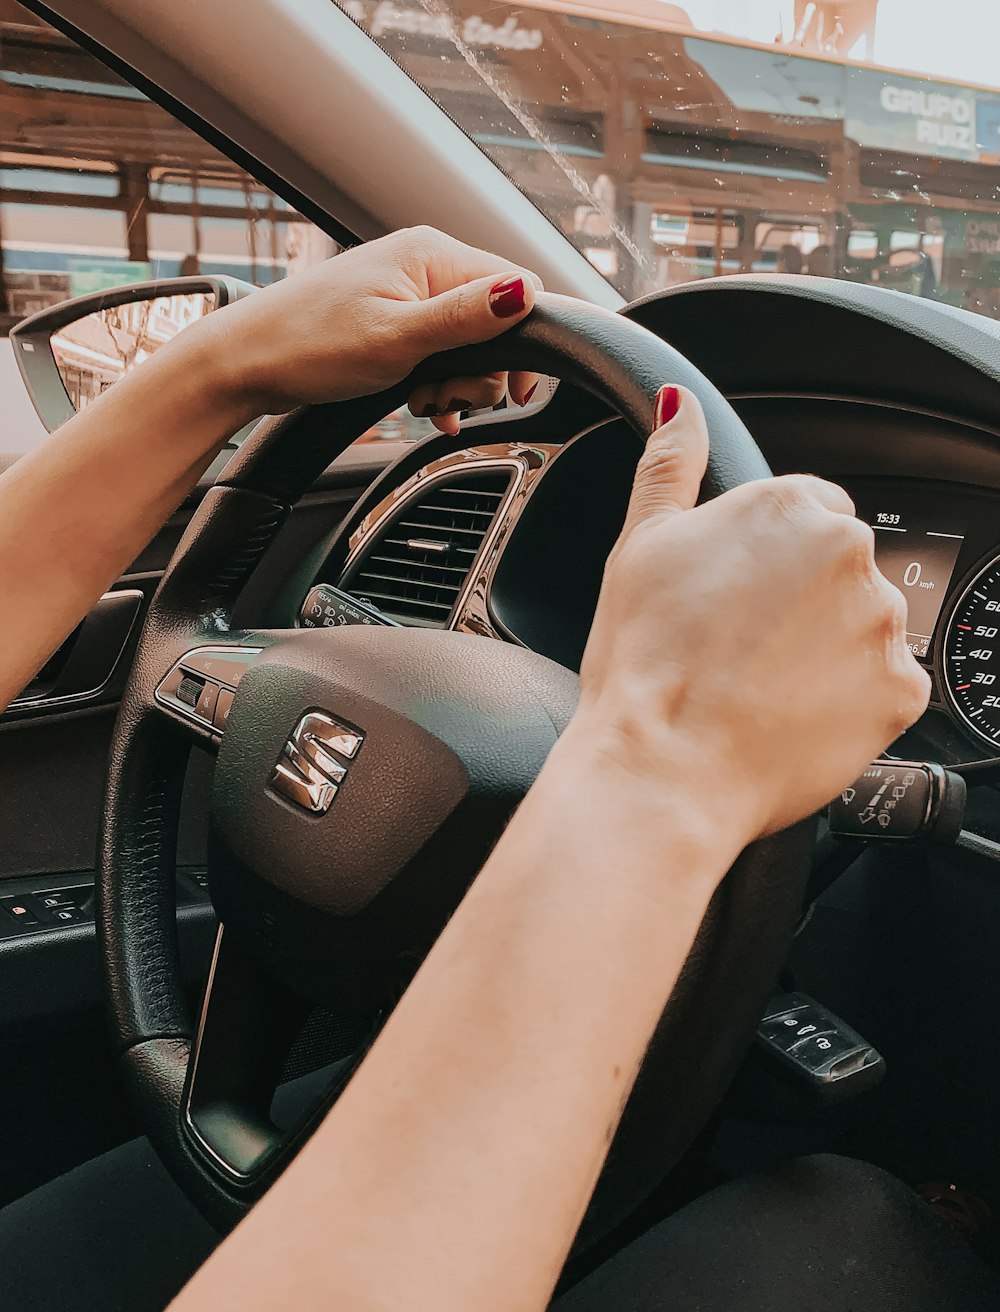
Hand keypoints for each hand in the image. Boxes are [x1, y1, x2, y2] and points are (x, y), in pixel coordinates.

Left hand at [204, 226, 542, 433]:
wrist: (243, 363)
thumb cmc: (308, 345)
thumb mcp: (397, 337)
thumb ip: (466, 317)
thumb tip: (527, 293)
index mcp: (432, 254)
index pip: (519, 286)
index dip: (525, 345)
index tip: (514, 392)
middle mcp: (424, 266)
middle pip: (497, 322)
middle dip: (482, 372)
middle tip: (447, 397)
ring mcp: (407, 293)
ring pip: (470, 344)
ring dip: (457, 382)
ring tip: (423, 401)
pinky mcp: (393, 320)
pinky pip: (441, 353)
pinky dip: (440, 383)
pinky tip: (425, 406)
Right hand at [578, 385, 930, 842]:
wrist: (663, 770)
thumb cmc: (644, 665)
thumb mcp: (639, 546)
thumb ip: (670, 465)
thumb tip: (679, 403)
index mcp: (787, 506)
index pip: (808, 511)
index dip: (767, 561)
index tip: (737, 600)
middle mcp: (849, 552)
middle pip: (839, 570)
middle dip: (801, 604)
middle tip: (740, 649)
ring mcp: (882, 623)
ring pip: (863, 627)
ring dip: (827, 651)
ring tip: (761, 688)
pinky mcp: (902, 691)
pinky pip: (885, 687)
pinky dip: (850, 703)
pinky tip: (792, 717)